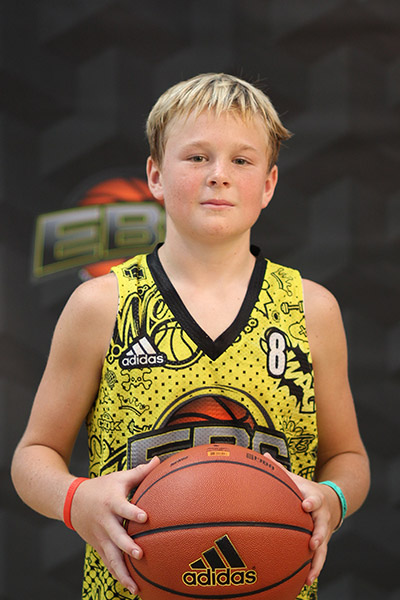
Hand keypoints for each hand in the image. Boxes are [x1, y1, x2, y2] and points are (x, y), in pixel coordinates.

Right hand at [70, 457, 159, 595]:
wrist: (72, 501)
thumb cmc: (101, 487)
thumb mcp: (119, 478)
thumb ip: (140, 473)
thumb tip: (160, 461)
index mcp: (111, 502)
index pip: (122, 507)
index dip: (132, 512)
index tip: (144, 517)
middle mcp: (104, 522)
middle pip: (115, 536)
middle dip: (127, 546)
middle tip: (140, 554)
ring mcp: (100, 537)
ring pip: (110, 557)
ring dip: (122, 572)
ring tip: (135, 585)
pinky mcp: (98, 547)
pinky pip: (108, 564)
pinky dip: (117, 576)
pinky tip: (130, 587)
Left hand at [263, 454, 340, 585]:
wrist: (332, 501)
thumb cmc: (306, 490)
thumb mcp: (297, 479)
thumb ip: (280, 470)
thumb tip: (262, 455)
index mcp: (314, 498)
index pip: (314, 499)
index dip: (311, 501)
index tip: (305, 505)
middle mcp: (321, 517)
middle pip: (322, 526)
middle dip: (318, 534)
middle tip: (313, 543)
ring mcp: (324, 532)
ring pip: (323, 548)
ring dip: (318, 560)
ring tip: (311, 573)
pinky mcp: (323, 544)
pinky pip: (320, 559)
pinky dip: (314, 569)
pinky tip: (307, 581)